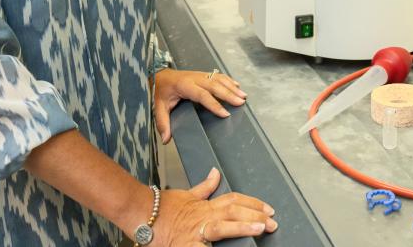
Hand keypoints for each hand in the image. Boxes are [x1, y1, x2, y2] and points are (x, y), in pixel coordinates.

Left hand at [153, 69, 246, 143]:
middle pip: (215, 85)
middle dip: (229, 94)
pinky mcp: (203, 74)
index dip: (215, 104)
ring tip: (243, 96)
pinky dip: (229, 80)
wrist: (160, 74)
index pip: (202, 95)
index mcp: (185, 86)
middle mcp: (195, 78)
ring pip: (219, 79)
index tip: (225, 113)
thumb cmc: (161, 91)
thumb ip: (163, 122)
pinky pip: (218, 76)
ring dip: (232, 87)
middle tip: (241, 103)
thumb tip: (166, 139)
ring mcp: (200, 75)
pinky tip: (237, 86)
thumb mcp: (158, 106)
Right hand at [155, 168, 276, 244]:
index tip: (268, 209)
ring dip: (242, 227)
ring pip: (221, 227)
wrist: (139, 212)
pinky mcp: (184, 245)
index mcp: (205, 206)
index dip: (252, 203)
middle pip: (233, 212)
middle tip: (273, 222)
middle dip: (255, 216)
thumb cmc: (162, 206)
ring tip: (260, 228)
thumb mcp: (186, 194)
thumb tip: (216, 173)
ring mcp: (194, 231)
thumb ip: (205, 187)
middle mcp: (203, 216)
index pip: (234, 200)